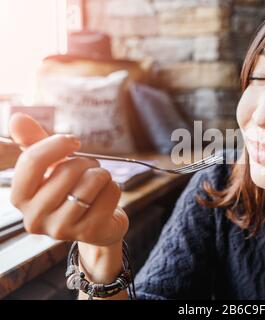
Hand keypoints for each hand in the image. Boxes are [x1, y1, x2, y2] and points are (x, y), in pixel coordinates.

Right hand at [9, 113, 128, 246]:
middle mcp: (34, 217)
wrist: (97, 224)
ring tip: (98, 183)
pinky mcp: (88, 232)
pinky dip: (113, 188)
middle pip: (67, 171)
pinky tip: (106, 198)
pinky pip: (110, 193)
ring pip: (92, 181)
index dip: (57, 144)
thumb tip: (17, 117)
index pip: (32, 161)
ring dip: (102, 175)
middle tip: (89, 169)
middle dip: (86, 162)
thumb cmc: (71, 190)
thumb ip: (34, 142)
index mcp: (20, 197)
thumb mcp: (51, 166)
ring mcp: (61, 228)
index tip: (74, 141)